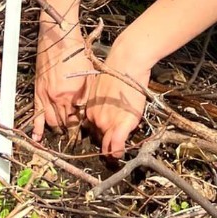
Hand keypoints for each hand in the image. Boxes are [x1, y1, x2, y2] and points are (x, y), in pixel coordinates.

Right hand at [33, 17, 90, 140]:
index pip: (78, 120)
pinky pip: (36, 114)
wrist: (59, 38)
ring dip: (58, 129)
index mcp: (73, 94)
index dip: (82, 127)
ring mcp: (46, 96)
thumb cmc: (76, 52)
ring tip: (63, 132)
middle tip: (75, 134)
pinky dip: (37, 127)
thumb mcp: (88, 74)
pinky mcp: (38, 92)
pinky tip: (37, 137)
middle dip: (71, 131)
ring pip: (52, 122)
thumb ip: (87, 95)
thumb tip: (87, 110)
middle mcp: (59, 98)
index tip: (86, 130)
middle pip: (65, 124)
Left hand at [85, 40, 150, 158]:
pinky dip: (117, 152)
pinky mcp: (121, 124)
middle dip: (106, 142)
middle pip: (99, 138)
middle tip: (115, 143)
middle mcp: (95, 118)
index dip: (101, 133)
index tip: (107, 135)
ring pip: (107, 145)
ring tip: (117, 155)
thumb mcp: (102, 88)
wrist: (127, 62)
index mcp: (89, 109)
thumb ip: (101, 102)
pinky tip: (120, 155)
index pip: (93, 129)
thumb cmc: (118, 70)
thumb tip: (107, 106)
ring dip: (112, 151)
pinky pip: (116, 146)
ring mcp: (107, 122)